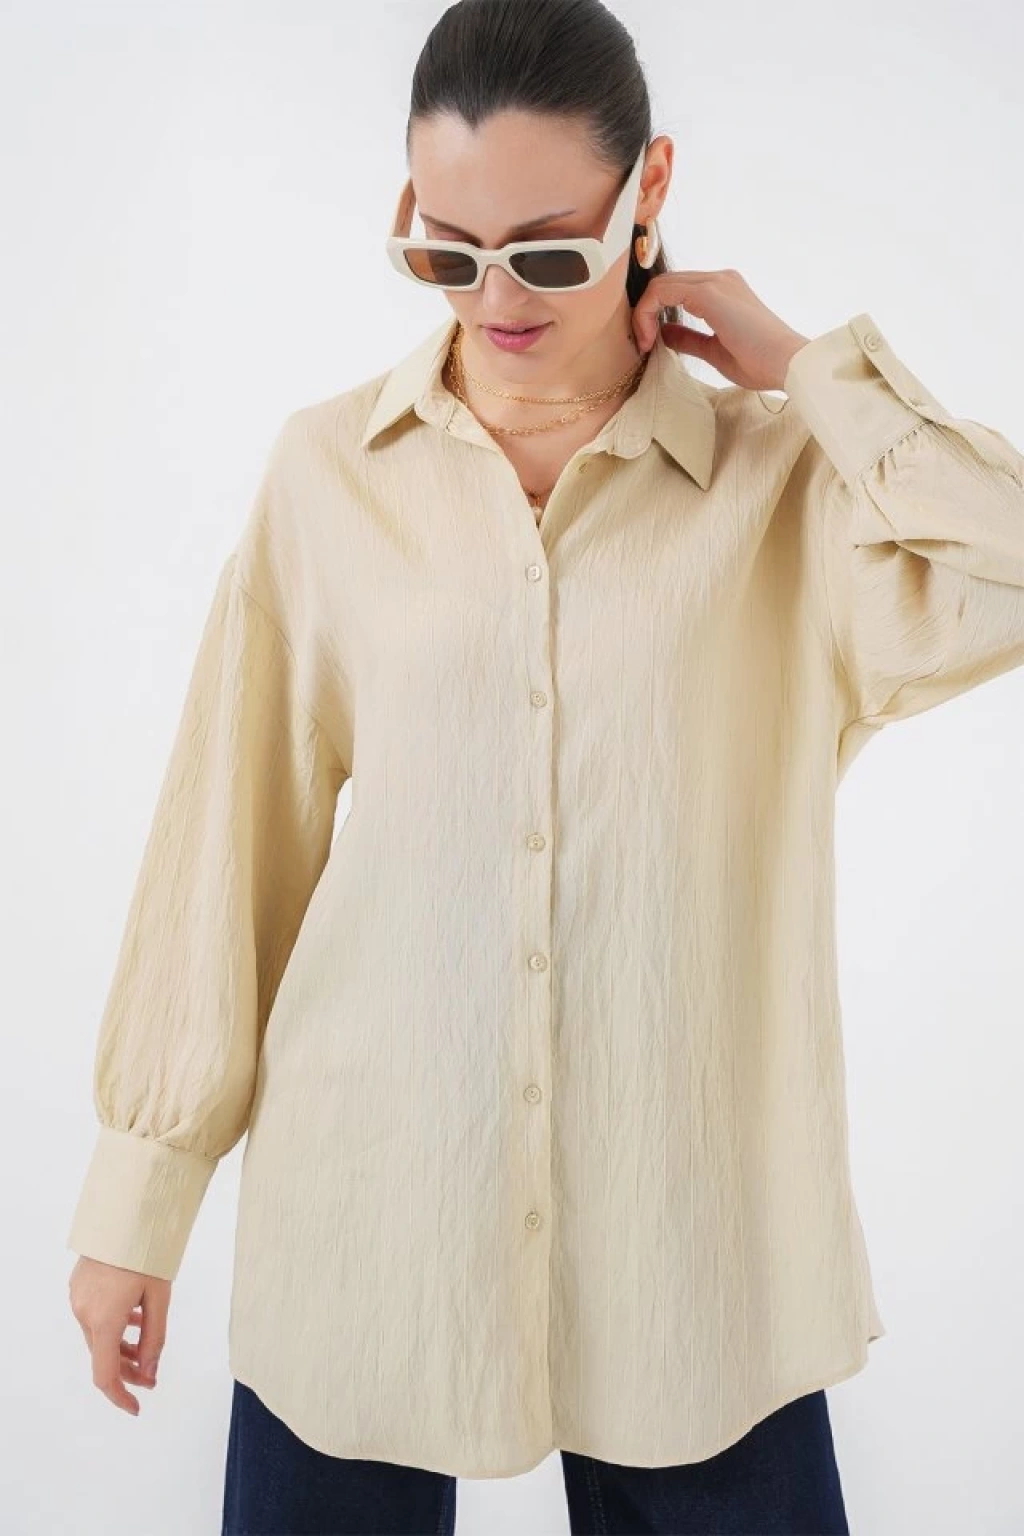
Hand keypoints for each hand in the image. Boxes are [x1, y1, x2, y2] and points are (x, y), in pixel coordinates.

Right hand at [69, 1254, 170, 1415]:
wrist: (127, 1213)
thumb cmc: (148, 1253)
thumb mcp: (159, 1298)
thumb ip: (154, 1339)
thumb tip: (150, 1374)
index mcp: (104, 1320)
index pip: (105, 1375)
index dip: (120, 1396)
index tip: (136, 1407)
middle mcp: (84, 1312)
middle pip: (103, 1355)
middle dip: (127, 1369)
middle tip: (152, 1374)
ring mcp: (78, 1298)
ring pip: (98, 1335)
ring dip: (120, 1346)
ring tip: (145, 1341)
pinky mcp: (78, 1285)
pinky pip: (94, 1315)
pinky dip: (113, 1324)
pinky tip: (133, 1316)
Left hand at [631, 268, 810, 391]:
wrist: (786, 363)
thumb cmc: (759, 362)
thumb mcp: (714, 350)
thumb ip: (688, 338)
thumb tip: (663, 333)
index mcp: (723, 290)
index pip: (675, 290)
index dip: (653, 314)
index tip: (649, 345)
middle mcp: (719, 279)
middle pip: (665, 283)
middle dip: (644, 313)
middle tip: (642, 345)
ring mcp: (715, 282)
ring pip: (661, 284)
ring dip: (643, 314)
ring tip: (645, 344)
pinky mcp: (710, 292)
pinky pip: (663, 291)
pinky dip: (647, 313)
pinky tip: (650, 339)